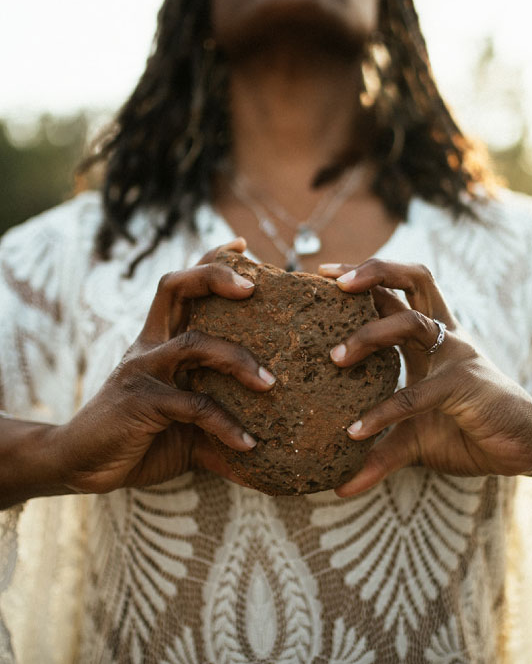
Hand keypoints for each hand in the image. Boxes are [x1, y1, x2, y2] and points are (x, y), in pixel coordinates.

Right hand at [53, 238, 274, 493]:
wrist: (82, 465)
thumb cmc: (137, 439)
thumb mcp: (184, 427)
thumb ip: (217, 425)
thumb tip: (263, 449)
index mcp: (159, 343)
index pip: (181, 289)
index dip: (209, 263)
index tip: (242, 246)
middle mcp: (150, 347)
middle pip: (175, 288)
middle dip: (214, 276)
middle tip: (252, 287)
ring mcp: (144, 370)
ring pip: (195, 343)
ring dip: (238, 360)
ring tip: (270, 383)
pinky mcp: (142, 401)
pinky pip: (195, 404)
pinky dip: (225, 424)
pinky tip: (247, 444)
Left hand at [319, 259, 531, 496]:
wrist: (524, 446)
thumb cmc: (467, 431)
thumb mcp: (412, 437)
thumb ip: (377, 451)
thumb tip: (338, 487)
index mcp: (428, 338)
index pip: (395, 293)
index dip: (363, 276)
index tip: (324, 273)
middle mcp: (442, 336)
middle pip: (413, 279)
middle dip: (374, 271)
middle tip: (333, 282)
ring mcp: (456, 354)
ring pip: (411, 321)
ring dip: (369, 335)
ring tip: (335, 358)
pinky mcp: (466, 383)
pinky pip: (418, 392)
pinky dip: (385, 412)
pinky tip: (356, 432)